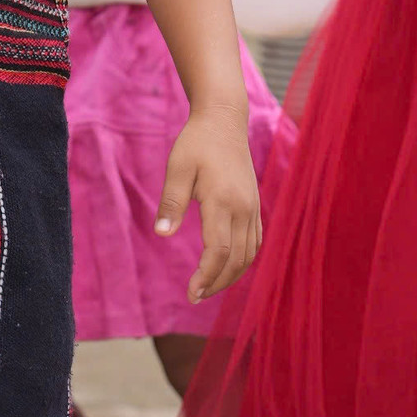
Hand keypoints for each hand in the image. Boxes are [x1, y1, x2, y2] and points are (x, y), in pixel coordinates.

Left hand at [156, 106, 261, 302]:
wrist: (224, 120)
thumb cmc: (196, 142)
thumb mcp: (177, 167)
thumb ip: (171, 201)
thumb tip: (162, 234)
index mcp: (223, 200)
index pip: (218, 251)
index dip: (206, 276)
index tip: (190, 293)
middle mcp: (244, 208)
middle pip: (236, 260)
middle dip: (217, 283)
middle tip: (195, 296)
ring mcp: (253, 208)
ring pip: (249, 255)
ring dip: (231, 276)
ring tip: (207, 287)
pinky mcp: (255, 205)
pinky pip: (255, 242)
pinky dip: (243, 261)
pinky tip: (227, 267)